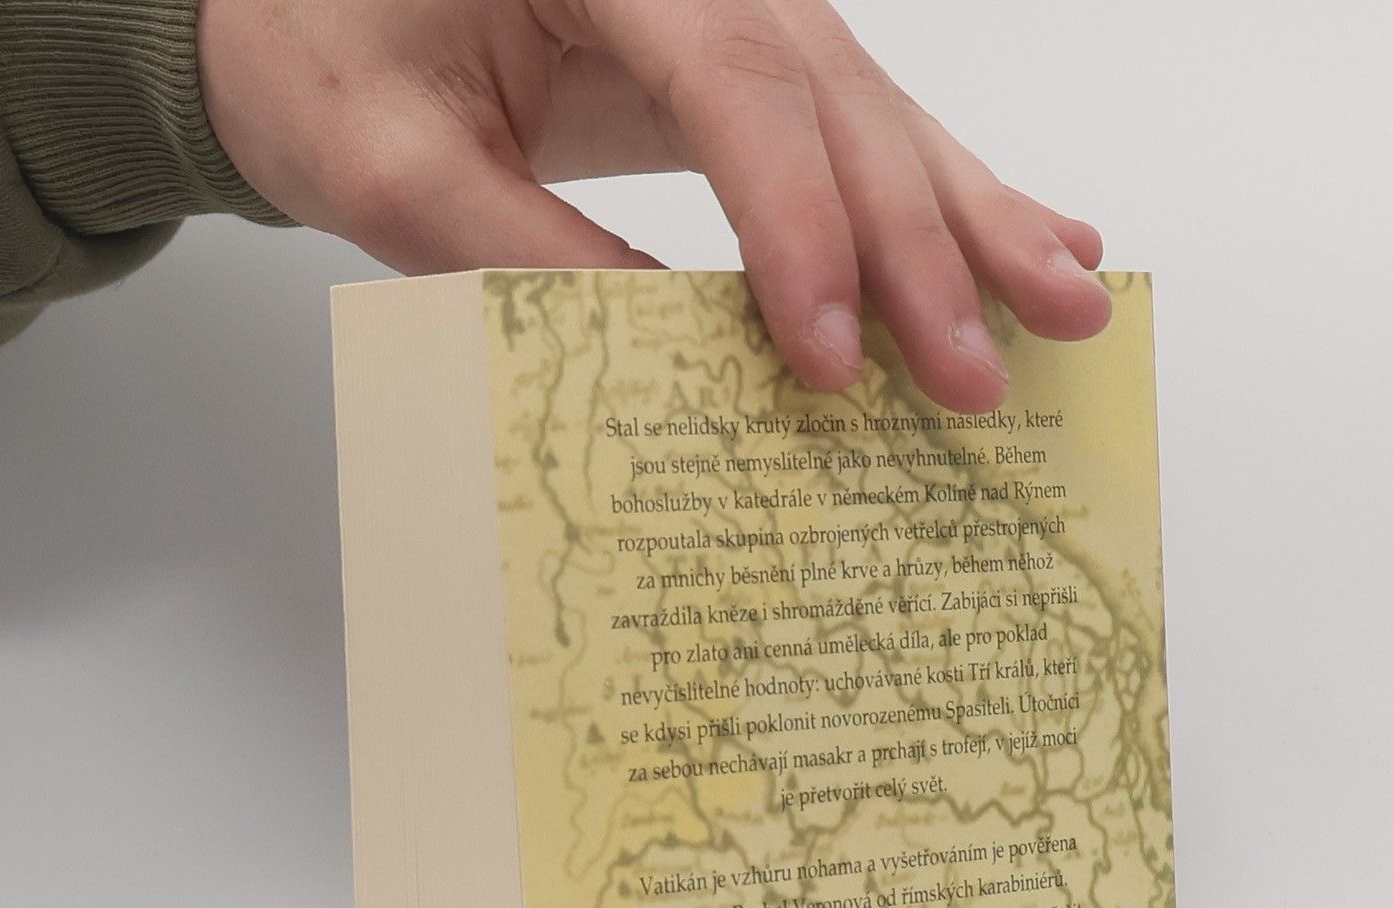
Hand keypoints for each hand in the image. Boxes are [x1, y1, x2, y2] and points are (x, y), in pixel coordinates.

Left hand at [199, 0, 1110, 413]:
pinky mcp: (745, 53)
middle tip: (985, 370)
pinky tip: (1036, 228)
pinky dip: (948, 189)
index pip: (735, 82)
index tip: (828, 357)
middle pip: (837, 100)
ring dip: (973, 220)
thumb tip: (677, 365)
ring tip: (1066, 302)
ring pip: (877, 108)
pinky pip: (858, 120)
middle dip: (922, 248)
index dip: (797, 228)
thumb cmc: (326, 54)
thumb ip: (523, 254)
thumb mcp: (390, 166)